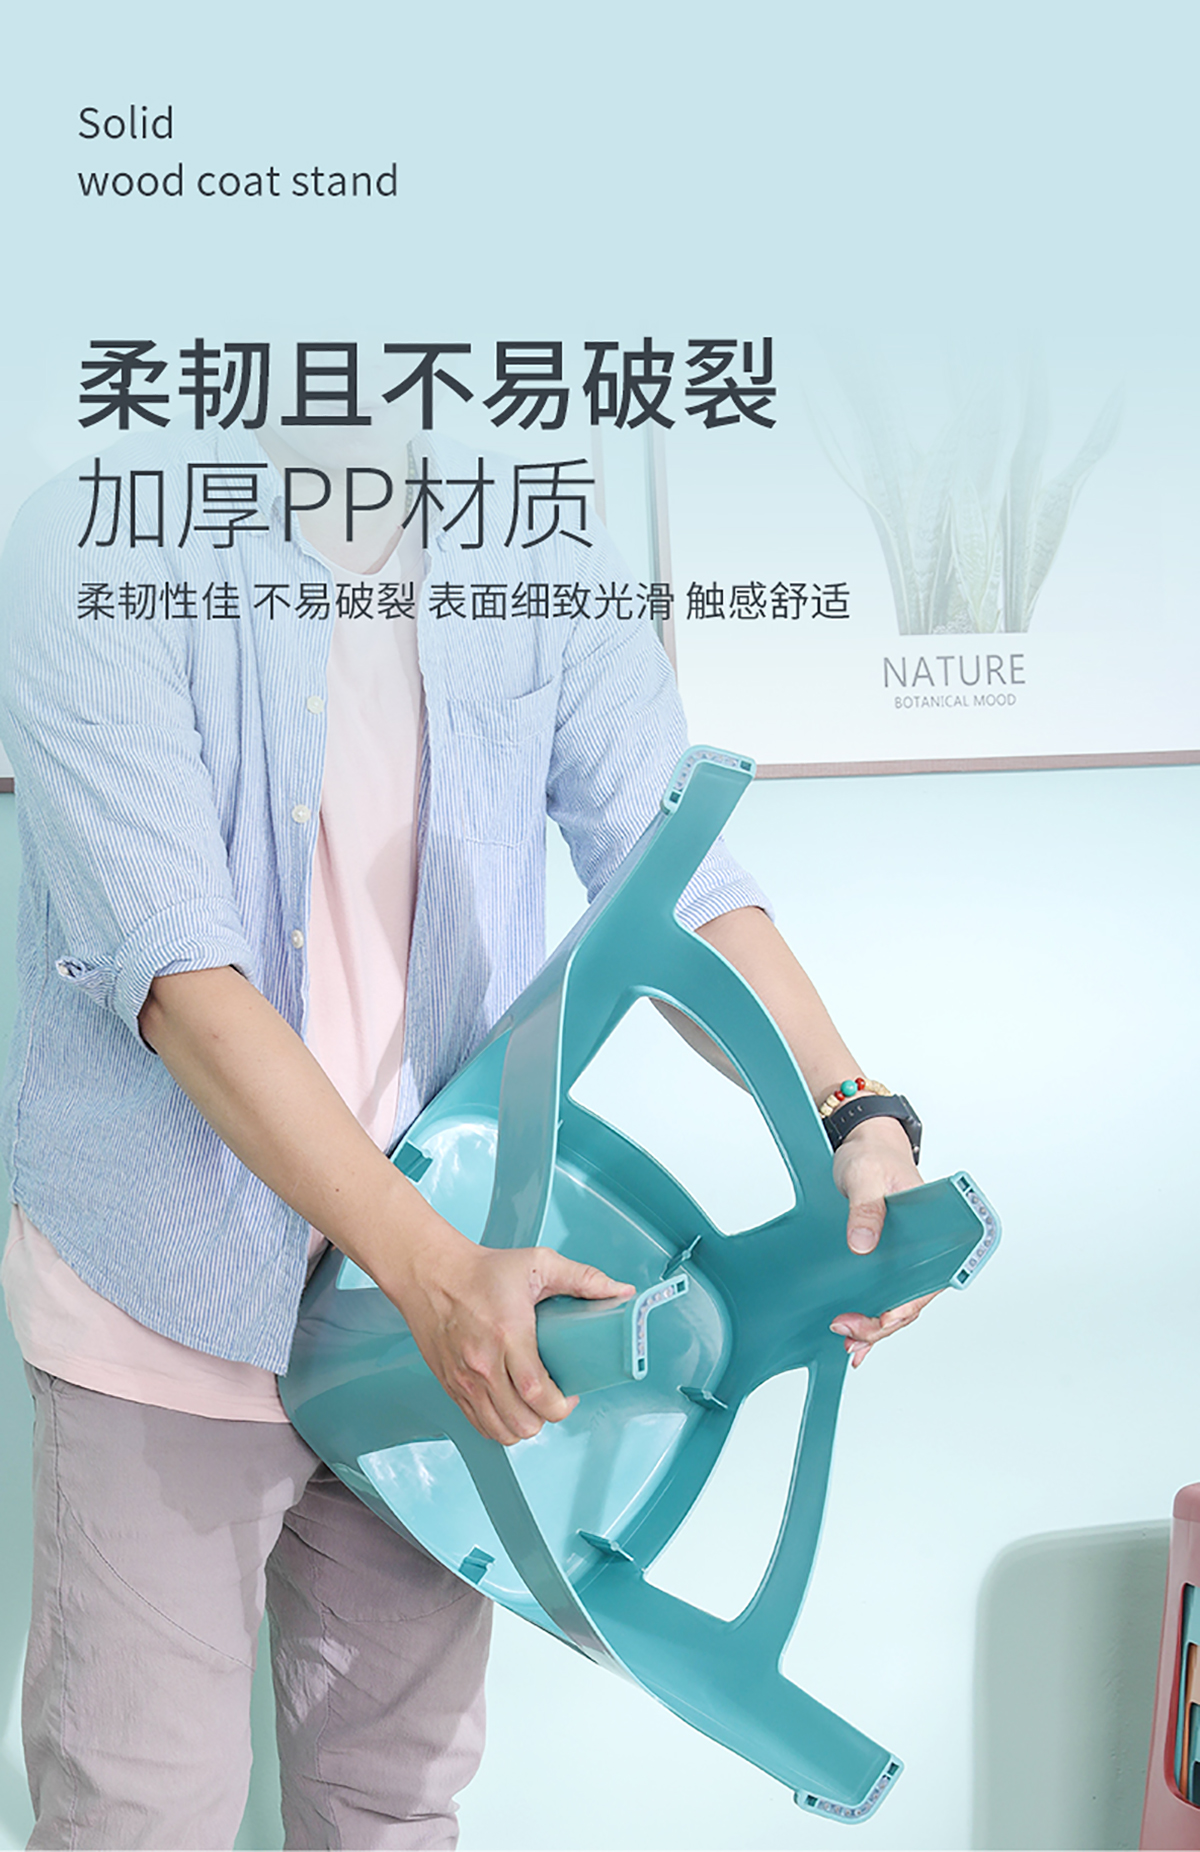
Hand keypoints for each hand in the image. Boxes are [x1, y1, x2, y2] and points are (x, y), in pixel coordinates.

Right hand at [389, 1227, 632, 1444]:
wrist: (430, 1273)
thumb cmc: (481, 1270)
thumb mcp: (538, 1263)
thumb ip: (583, 1278)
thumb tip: (619, 1291)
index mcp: (508, 1335)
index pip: (539, 1394)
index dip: (562, 1406)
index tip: (570, 1394)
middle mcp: (483, 1364)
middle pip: (522, 1422)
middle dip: (546, 1418)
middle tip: (554, 1398)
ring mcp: (464, 1380)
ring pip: (500, 1432)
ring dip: (523, 1425)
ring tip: (532, 1405)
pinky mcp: (451, 1386)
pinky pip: (478, 1426)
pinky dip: (498, 1425)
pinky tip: (509, 1406)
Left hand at [828, 1115, 935, 1368]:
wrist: (863, 1145)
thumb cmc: (874, 1157)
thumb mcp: (866, 1176)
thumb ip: (866, 1208)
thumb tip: (862, 1244)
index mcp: (934, 1233)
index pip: (928, 1282)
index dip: (906, 1308)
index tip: (883, 1318)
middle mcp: (924, 1251)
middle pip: (911, 1301)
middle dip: (882, 1325)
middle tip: (848, 1333)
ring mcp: (905, 1258)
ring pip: (897, 1304)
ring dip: (876, 1329)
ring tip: (850, 1344)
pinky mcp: (885, 1260)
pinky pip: (883, 1294)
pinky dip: (870, 1318)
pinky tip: (855, 1339)